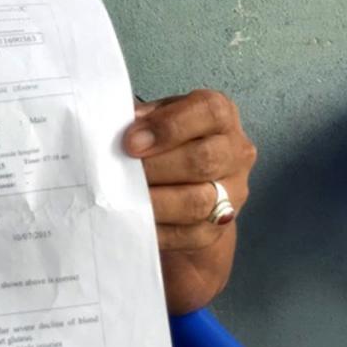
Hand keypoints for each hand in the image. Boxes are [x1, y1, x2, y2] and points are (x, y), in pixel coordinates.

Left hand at [123, 90, 256, 312]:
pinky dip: (157, 229)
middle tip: (122, 171)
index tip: (130, 141)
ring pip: (199, 202)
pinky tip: (134, 220)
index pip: (208, 111)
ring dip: (156, 201)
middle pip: (204, 160)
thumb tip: (112, 127)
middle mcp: (234, 152)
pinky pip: (188, 235)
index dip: (168, 126)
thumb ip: (141, 119)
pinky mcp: (218, 229)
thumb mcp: (155, 119)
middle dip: (156, 167)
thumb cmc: (164, 143)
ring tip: (124, 197)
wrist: (182, 185)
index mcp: (220, 115)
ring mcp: (232, 194)